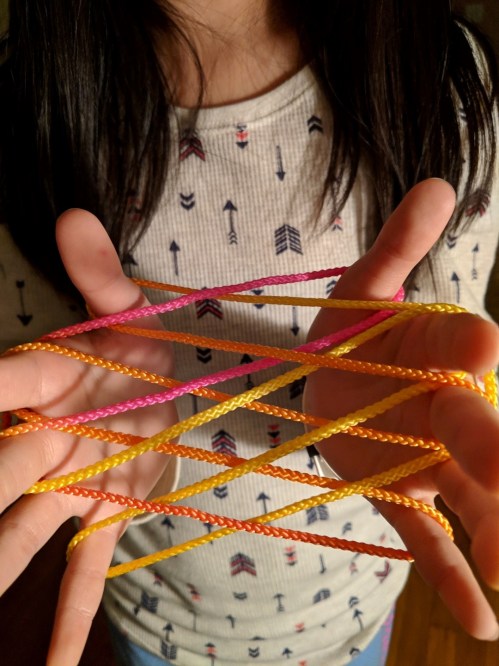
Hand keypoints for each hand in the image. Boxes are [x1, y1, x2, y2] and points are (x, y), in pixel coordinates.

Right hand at [0, 210, 177, 664]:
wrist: (168, 386)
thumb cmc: (134, 343)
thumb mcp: (125, 305)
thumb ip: (100, 272)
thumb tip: (74, 215)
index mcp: (52, 380)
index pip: (6, 380)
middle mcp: (48, 438)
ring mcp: (72, 485)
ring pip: (18, 535)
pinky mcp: (104, 513)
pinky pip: (82, 573)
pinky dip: (69, 624)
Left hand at [304, 179, 498, 640]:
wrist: (328, 379)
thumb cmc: (353, 333)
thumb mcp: (364, 287)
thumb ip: (399, 246)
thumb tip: (438, 184)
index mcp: (439, 352)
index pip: (465, 346)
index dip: (471, 345)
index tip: (483, 344)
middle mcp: (447, 409)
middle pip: (482, 431)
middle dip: (497, 449)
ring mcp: (427, 460)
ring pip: (473, 496)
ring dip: (497, 527)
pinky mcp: (399, 495)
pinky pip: (428, 537)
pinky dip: (452, 574)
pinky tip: (485, 621)